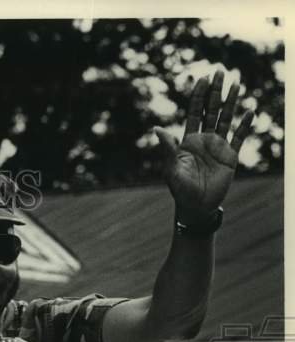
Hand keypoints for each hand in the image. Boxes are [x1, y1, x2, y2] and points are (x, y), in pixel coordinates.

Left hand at [154, 70, 254, 226]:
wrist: (196, 206)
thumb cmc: (180, 189)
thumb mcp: (172, 168)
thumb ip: (167, 148)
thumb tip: (156, 128)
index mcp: (188, 140)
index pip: (195, 112)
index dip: (199, 96)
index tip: (203, 78)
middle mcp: (204, 139)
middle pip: (212, 110)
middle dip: (215, 91)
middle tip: (220, 71)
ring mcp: (218, 146)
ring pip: (226, 118)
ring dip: (231, 102)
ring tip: (236, 83)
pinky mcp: (231, 156)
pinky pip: (239, 137)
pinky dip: (244, 125)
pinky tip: (249, 112)